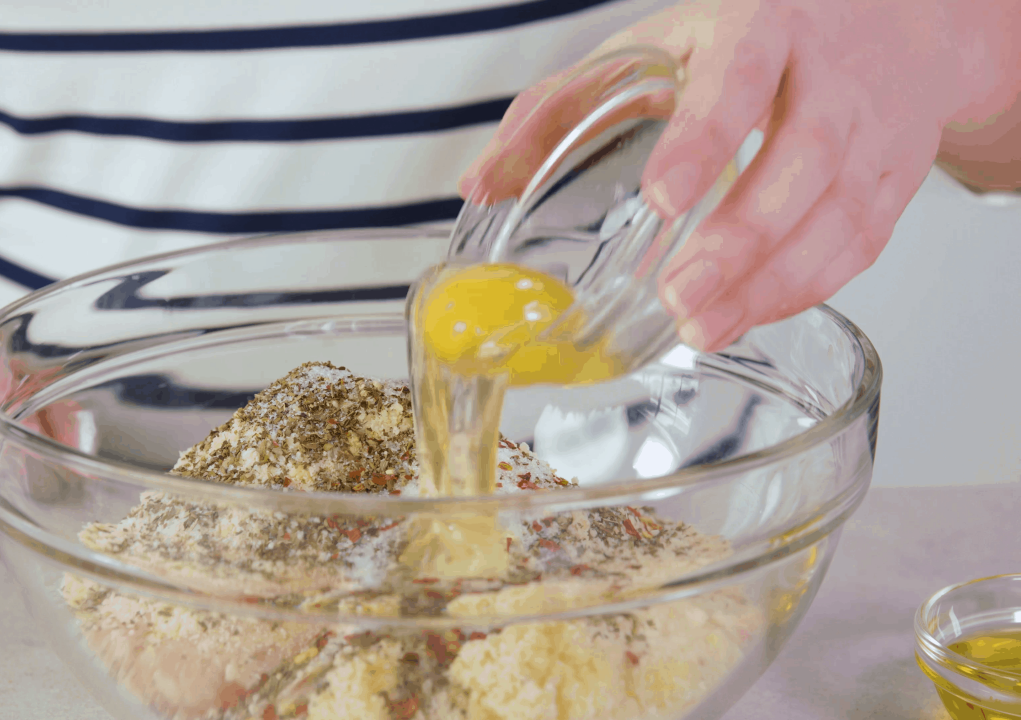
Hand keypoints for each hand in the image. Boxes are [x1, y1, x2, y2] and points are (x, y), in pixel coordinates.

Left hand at [461, 0, 1020, 350]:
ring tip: (704, 327)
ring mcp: (872, 128)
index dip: (704, 141)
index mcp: (760, 27)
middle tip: (680, 298)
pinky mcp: (895, 178)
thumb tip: (478, 185)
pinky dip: (808, 286)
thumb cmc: (742, 40)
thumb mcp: (646, 50)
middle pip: (802, 160)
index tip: (663, 199)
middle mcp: (828, 74)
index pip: (739, 80)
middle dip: (742, 238)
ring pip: (842, 213)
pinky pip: (862, 243)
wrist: (884, 23)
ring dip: (774, 282)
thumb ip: (555, 111)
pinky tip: (751, 314)